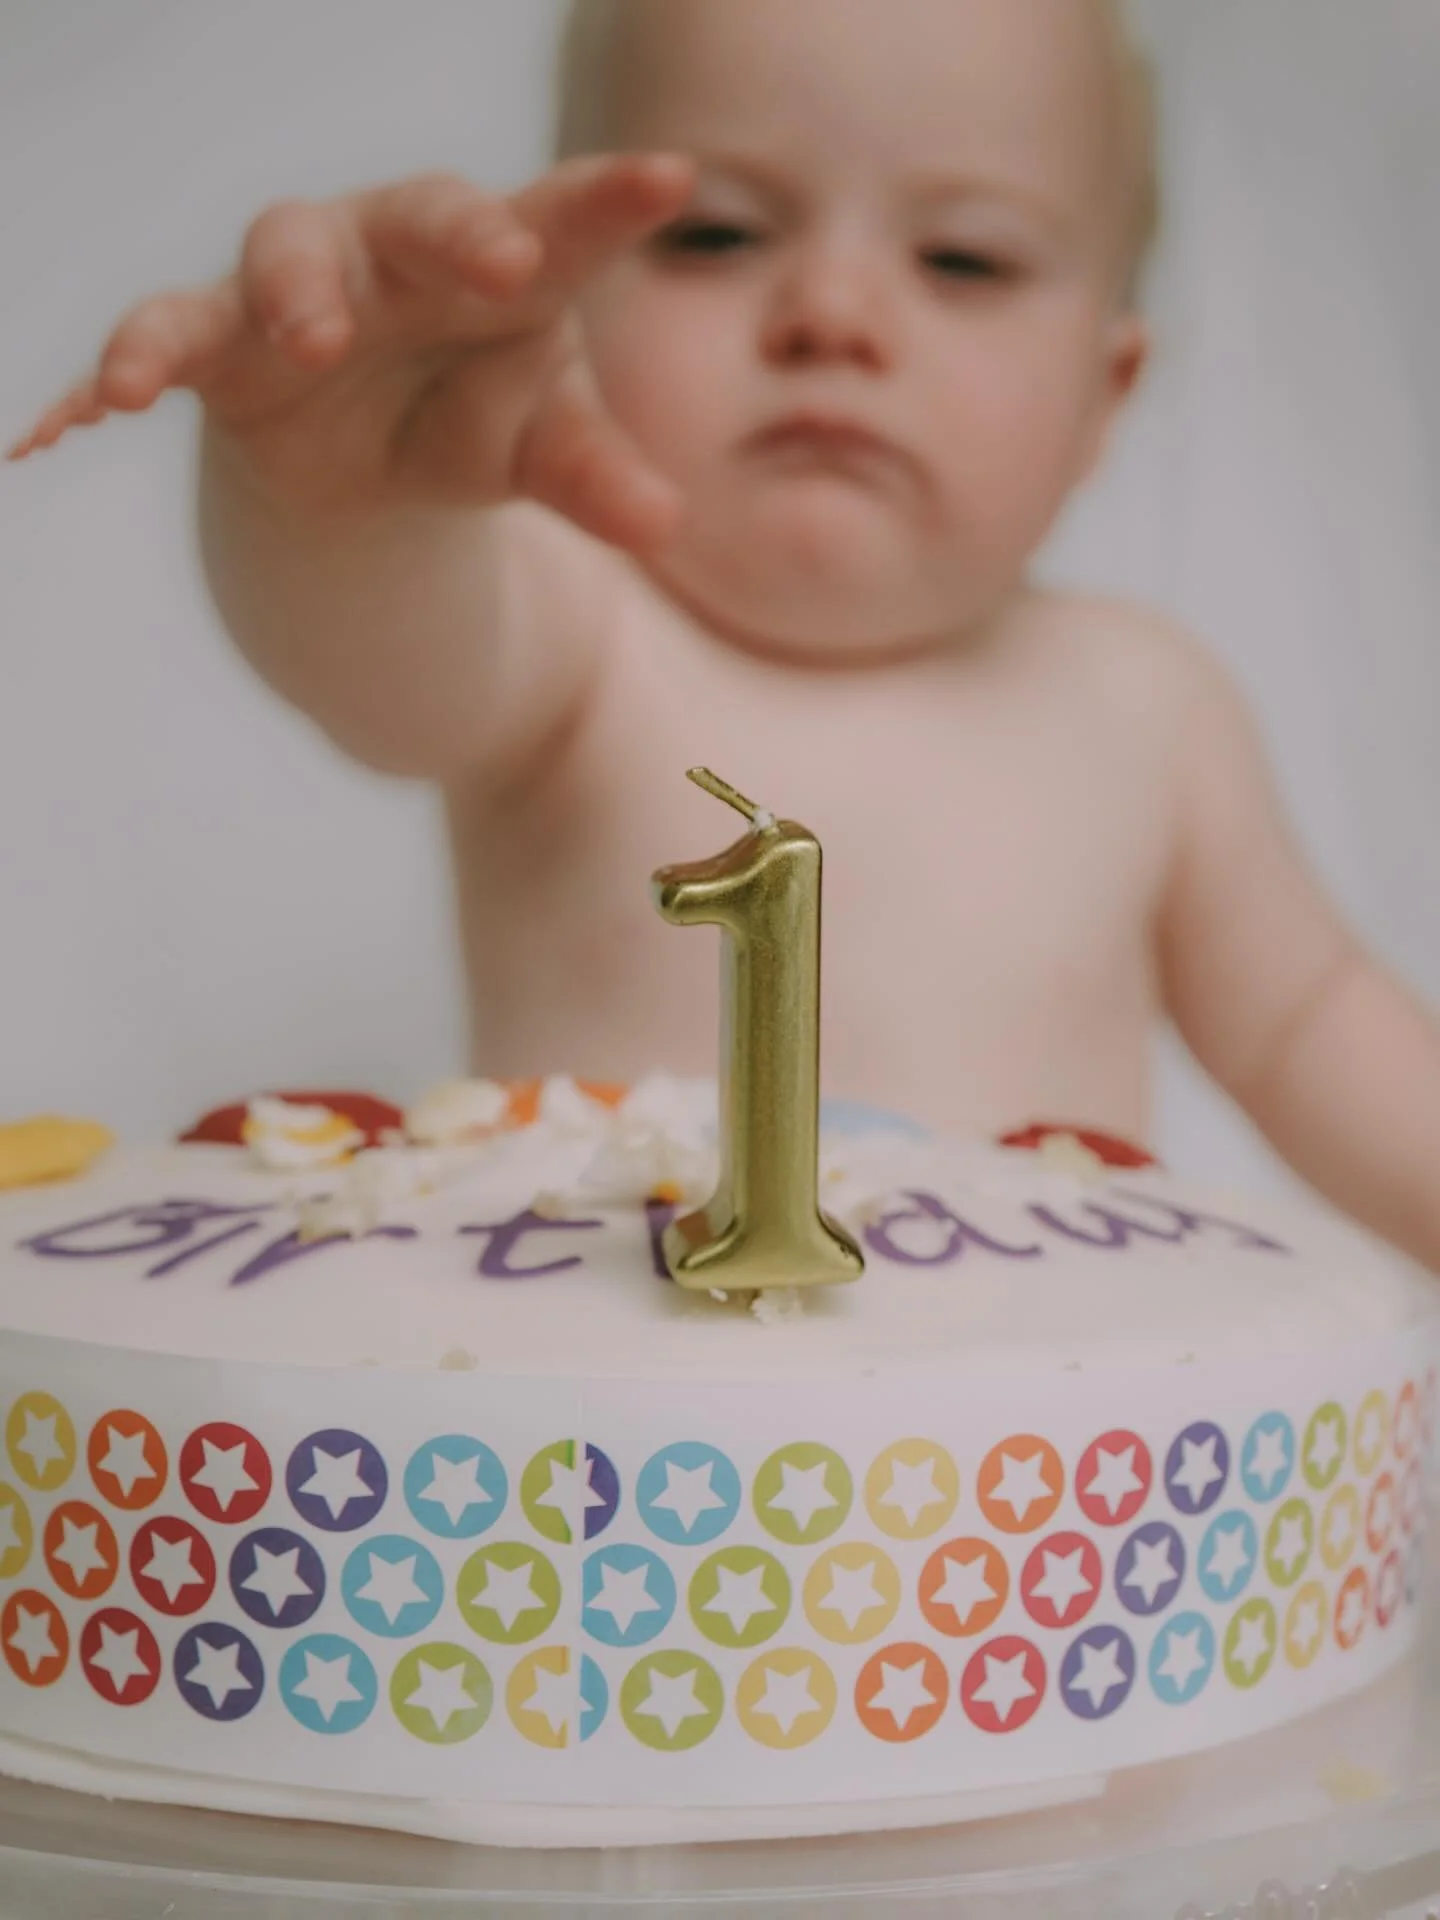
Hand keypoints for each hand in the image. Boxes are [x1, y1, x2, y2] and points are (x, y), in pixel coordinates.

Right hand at [6, 156, 692, 550]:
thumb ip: (595, 477)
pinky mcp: (221, 342)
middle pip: (414, 214)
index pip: (560, 219)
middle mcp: (396, 253)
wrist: (374, 459)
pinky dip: (120, 371)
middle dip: (450, 232)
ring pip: (280, 254)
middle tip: (496, 261)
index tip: (674, 183)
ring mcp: (300, 288)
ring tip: (305, 341)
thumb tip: (667, 527)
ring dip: (290, 289)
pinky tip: (58, 431)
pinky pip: (160, 337)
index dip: (609, 201)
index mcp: (500, 263)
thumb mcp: (541, 451)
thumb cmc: (479, 418)